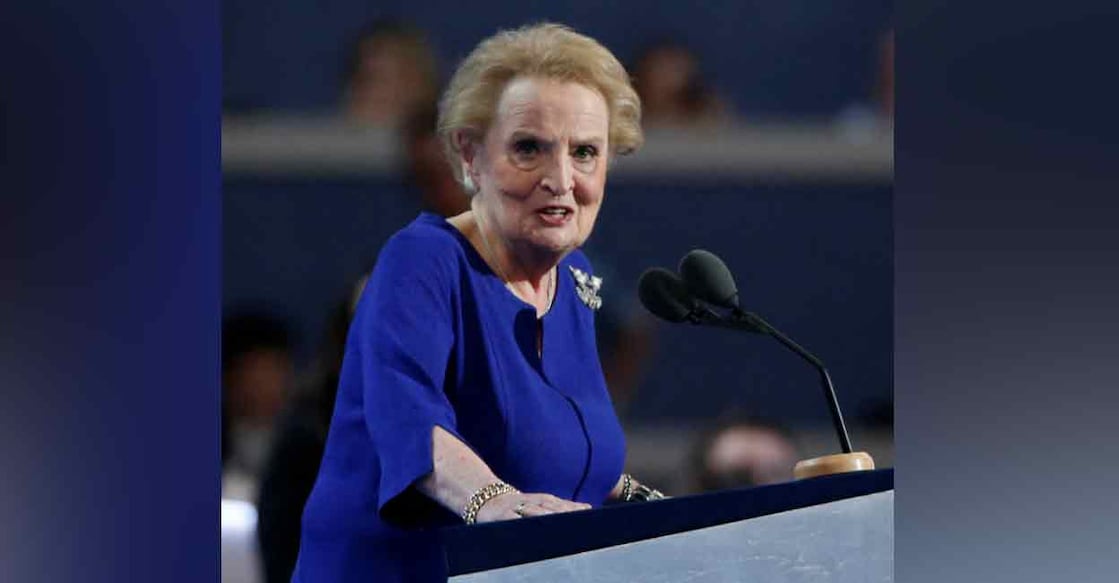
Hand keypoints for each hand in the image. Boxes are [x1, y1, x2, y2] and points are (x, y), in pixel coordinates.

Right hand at [475, 491, 590, 522]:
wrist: (485, 498)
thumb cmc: (516, 505)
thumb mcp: (536, 504)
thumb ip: (558, 507)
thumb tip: (586, 508)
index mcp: (540, 500)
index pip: (559, 503)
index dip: (572, 507)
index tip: (587, 511)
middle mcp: (530, 502)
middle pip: (549, 506)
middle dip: (563, 511)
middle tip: (577, 517)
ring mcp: (516, 508)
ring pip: (532, 511)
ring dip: (545, 515)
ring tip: (558, 521)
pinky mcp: (502, 516)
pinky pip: (512, 520)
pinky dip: (520, 523)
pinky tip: (528, 528)